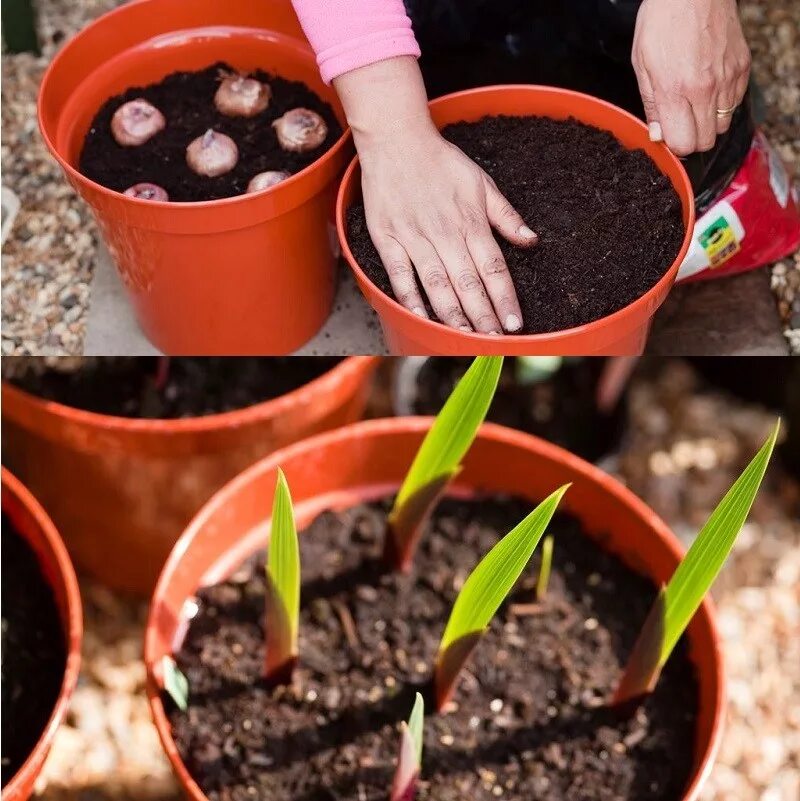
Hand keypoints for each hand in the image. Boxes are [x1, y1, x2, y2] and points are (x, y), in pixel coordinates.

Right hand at [335, 58, 536, 332]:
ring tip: (464, 339)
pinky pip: (400, 275)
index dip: (505, 299)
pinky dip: (410, 297)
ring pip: (437, 285)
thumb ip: (506, 216)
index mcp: (471, 222)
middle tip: (493, 343)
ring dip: (452, 315)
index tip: (514, 324)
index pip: (494, 269)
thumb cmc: (440, 161)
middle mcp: (445, 234)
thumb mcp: (482, 182)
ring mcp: (415, 238)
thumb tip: (531, 241)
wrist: (396, 138)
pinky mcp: (388, 239)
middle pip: (468, 283)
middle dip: (483, 316)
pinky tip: (421, 317)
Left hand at [632, 0, 750, 155]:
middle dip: (691, 138)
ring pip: (722, 125)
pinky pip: (735, 103)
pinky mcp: (742, 68)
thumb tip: (657, 135)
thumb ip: (651, 105)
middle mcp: (706, 89)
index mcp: (676, 90)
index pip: (683, 144)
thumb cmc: (663, 22)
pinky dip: (722, 103)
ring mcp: (728, 78)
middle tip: (679, 122)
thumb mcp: (642, 65)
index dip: (674, 144)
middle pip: (705, 141)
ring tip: (693, 103)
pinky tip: (708, 88)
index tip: (667, 133)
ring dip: (707, 122)